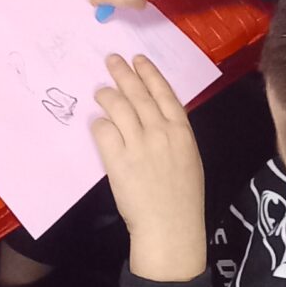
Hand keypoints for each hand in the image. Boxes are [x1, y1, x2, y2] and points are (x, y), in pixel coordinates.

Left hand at [91, 55, 205, 282]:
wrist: (171, 226)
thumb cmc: (182, 197)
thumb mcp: (189, 157)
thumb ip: (174, 134)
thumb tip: (155, 115)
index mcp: (182, 130)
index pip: (164, 92)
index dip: (149, 73)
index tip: (138, 60)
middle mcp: (160, 132)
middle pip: (137, 93)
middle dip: (123, 73)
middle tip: (111, 60)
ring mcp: (138, 144)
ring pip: (118, 107)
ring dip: (106, 94)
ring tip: (99, 91)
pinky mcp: (118, 160)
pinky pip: (103, 130)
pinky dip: (99, 124)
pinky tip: (97, 123)